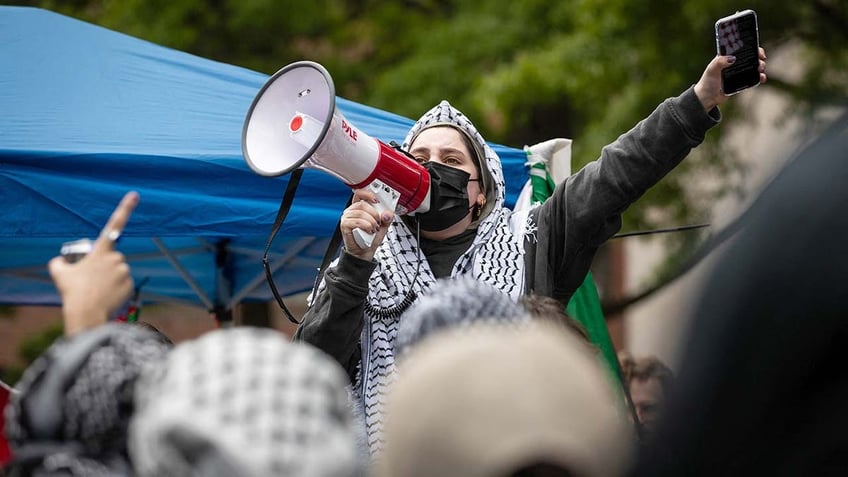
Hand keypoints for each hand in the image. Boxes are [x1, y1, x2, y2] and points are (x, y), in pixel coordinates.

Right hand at [49, 191, 138, 335]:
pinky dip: (115, 288)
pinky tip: (106, 295)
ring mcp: (125, 271)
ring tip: (97, 289)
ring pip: (118, 271)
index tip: (135, 195)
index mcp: (101, 250)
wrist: (86, 312)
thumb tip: (59, 261)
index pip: (114, 225)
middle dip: (103, 264)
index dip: (125, 208)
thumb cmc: (72, 291)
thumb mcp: (59, 273)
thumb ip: (58, 262)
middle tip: (91, 279)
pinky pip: (123, 283)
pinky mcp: (130, 284)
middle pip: (112, 257)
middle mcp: (117, 258)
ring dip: (109, 277)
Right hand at [340, 188, 393, 261]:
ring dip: (371, 221)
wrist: (364, 252)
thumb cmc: (370, 239)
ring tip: (374, 228)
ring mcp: (346, 218)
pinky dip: (365, 226)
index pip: (359, 194)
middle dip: (374, 213)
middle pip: (362, 204)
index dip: (368, 194)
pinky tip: (369, 231)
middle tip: (378, 222)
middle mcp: (351, 211)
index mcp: (359, 208)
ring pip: (360, 213)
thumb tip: (388, 213)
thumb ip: (387, 218)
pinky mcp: (344, 226)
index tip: (376, 200)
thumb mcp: (383, 227)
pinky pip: (356, 222)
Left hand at [694, 47, 767, 110]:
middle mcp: (734, 63)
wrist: (707, 98)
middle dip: (758, 57)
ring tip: (760, 70)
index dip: (751, 46)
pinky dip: (759, 77)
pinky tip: (761, 78)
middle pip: (750, 56)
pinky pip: (753, 78)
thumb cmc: (707, 82)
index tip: (757, 50)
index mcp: (727, 57)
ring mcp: (738, 72)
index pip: (741, 48)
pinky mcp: (741, 82)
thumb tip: (732, 58)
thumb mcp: (712, 70)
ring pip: (753, 66)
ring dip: (760, 66)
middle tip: (761, 60)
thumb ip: (719, 62)